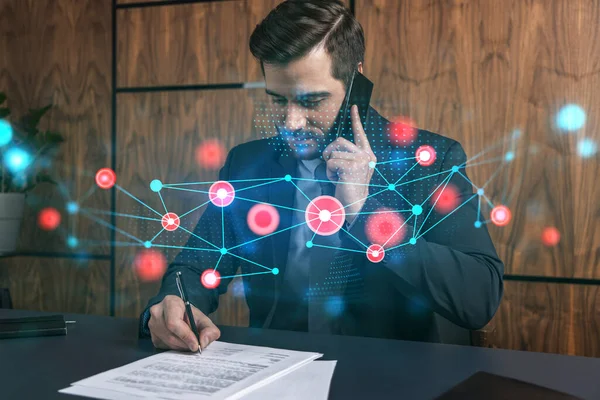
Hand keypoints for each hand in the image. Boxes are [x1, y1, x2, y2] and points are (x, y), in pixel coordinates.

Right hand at [148, 295, 220, 351]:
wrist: (180, 314)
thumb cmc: (191, 316)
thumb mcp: (203, 319)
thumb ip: (209, 329)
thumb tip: (204, 342)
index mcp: (170, 302)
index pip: (173, 322)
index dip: (185, 336)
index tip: (196, 345)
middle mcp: (157, 312)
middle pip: (170, 334)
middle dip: (185, 343)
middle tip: (195, 346)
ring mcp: (152, 324)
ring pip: (167, 342)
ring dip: (181, 347)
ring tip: (190, 344)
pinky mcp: (152, 335)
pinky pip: (163, 346)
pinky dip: (175, 348)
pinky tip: (181, 343)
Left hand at [322, 105, 376, 223]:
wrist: (355, 206)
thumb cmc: (349, 188)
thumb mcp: (350, 169)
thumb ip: (347, 156)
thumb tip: (333, 147)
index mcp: (367, 154)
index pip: (360, 133)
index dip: (356, 119)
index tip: (353, 106)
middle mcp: (367, 155)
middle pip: (339, 141)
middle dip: (330, 152)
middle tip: (332, 167)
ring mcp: (361, 160)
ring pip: (333, 152)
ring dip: (330, 165)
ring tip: (338, 176)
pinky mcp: (352, 166)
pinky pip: (331, 162)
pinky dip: (329, 172)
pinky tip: (338, 181)